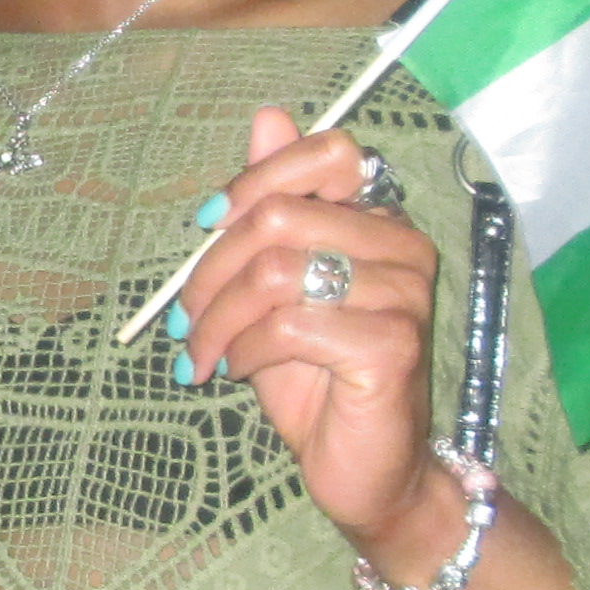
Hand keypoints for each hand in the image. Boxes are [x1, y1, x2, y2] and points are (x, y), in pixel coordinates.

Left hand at [170, 107, 449, 562]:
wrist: (367, 472)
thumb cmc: (316, 380)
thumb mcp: (276, 289)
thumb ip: (273, 207)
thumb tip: (266, 117)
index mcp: (379, 220)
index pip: (326, 153)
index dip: (253, 182)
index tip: (206, 227)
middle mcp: (402, 247)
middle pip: (281, 216)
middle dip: (212, 268)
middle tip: (185, 317)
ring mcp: (404, 296)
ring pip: (275, 272)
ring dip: (217, 318)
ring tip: (202, 352)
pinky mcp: (392, 346)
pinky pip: (290, 325)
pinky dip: (243, 349)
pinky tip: (234, 371)